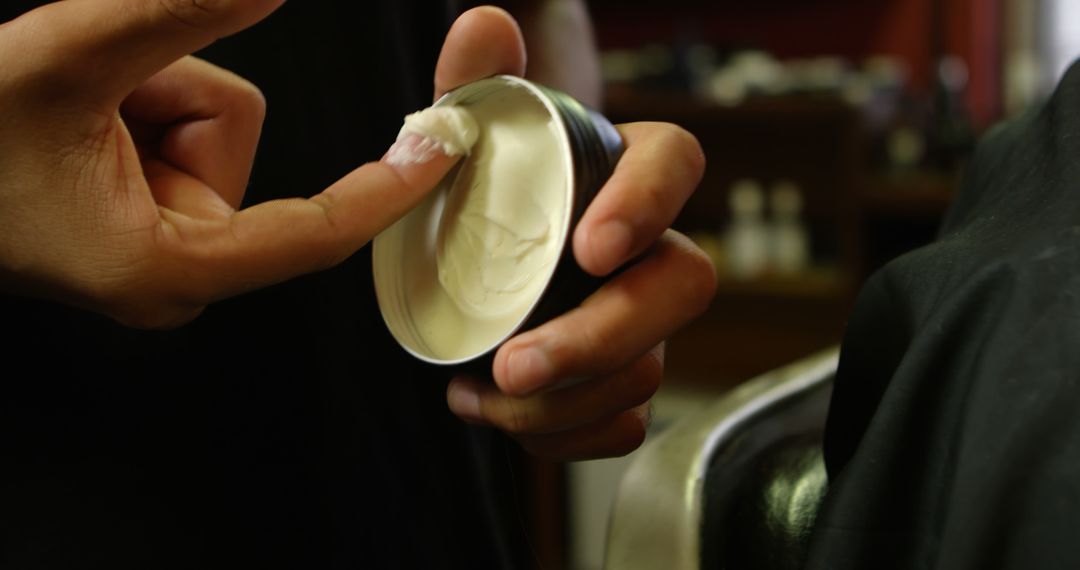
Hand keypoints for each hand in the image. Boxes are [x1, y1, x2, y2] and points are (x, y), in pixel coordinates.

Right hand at [0, 0, 459, 327]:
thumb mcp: (66, 56)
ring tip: (66, 110)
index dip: (385, 186)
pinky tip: (74, 120)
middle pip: (236, 140)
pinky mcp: (147, 216)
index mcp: (167, 267)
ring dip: (143, 91)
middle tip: (82, 100)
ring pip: (208, 126)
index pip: (315, 232)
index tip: (443, 150)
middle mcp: (176, 270)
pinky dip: (135, 101)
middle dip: (169, 91)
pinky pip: (180, 130)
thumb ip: (177, 13)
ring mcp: (160, 244)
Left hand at [441, 8, 715, 459]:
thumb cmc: (486, 190)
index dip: (649, 205)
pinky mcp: (619, 376)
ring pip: (648, 370)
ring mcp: (641, 319)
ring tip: (480, 397)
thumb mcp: (471, 137)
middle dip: (603, 337)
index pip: (676, 164)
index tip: (590, 247)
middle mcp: (650, 247)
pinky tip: (507, 419)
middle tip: (516, 363)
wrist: (478, 256)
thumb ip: (477, 84)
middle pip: (681, 290)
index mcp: (626, 171)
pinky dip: (568, 437)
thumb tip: (484, 25)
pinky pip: (624, 423)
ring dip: (565, 400)